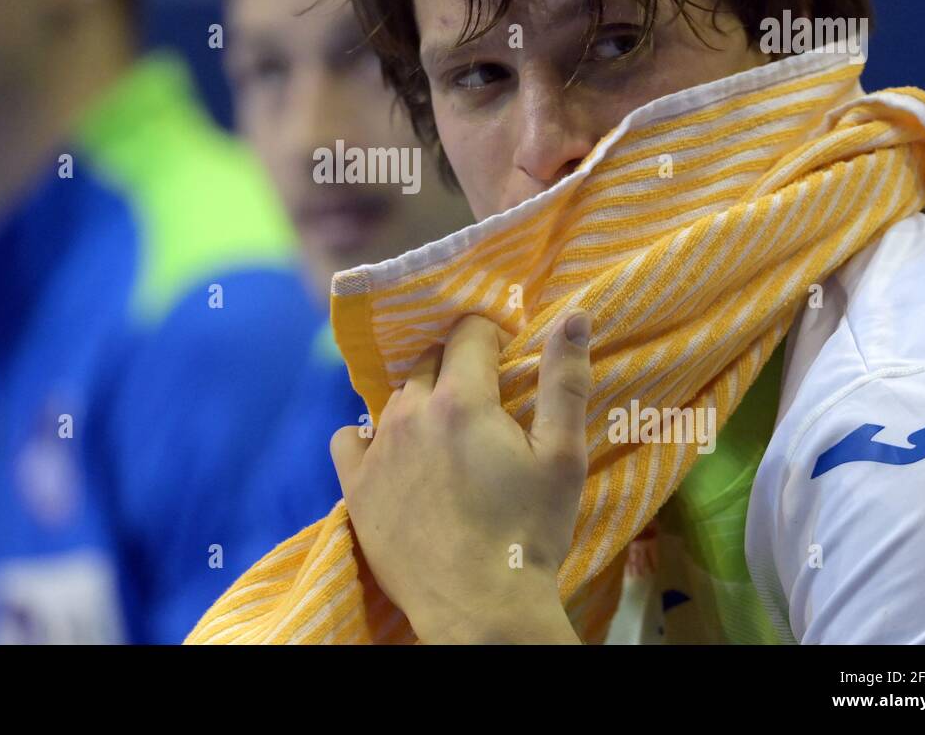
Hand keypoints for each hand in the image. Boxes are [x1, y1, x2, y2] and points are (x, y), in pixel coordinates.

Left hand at [330, 310, 592, 643]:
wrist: (479, 608)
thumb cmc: (528, 531)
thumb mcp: (563, 455)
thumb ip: (565, 380)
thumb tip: (575, 316)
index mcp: (461, 398)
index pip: (469, 333)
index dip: (491, 336)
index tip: (506, 356)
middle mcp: (409, 412)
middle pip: (428, 360)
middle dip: (456, 366)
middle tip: (482, 399)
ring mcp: (377, 449)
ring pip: (394, 399)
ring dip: (419, 401)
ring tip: (445, 433)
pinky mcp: (355, 486)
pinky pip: (349, 437)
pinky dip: (369, 436)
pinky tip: (393, 454)